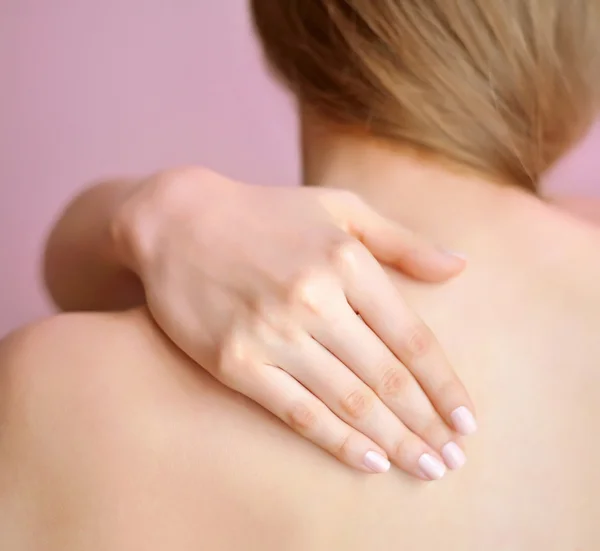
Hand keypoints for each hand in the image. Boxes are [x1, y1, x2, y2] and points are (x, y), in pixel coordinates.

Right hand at [112, 167, 475, 478]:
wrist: (177, 221)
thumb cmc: (266, 213)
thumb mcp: (339, 207)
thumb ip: (402, 241)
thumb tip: (460, 267)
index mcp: (346, 261)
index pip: (412, 338)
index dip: (445, 384)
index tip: (466, 419)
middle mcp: (314, 299)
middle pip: (386, 377)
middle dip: (427, 424)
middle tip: (453, 460)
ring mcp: (272, 333)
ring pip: (348, 400)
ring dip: (393, 440)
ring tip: (424, 467)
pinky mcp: (235, 361)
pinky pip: (297, 411)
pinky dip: (337, 441)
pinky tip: (368, 460)